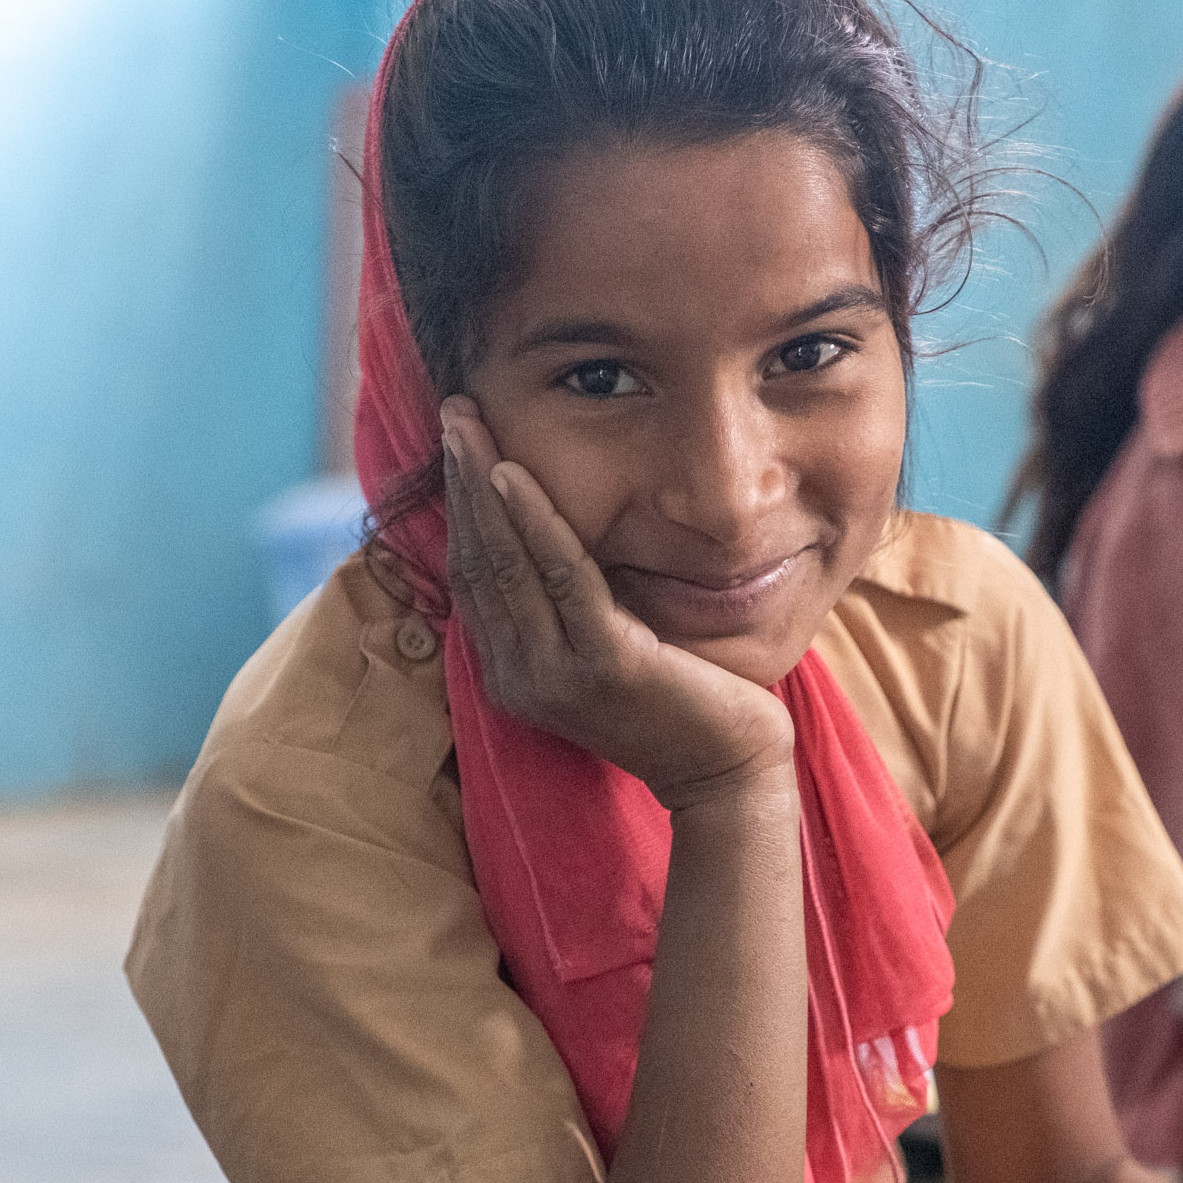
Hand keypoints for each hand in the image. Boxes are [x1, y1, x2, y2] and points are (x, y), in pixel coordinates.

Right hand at [442, 398, 793, 808]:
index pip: (473, 576)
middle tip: (454, 411)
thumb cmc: (680, 702)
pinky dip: (536, 521)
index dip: (460, 507)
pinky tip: (515, 473)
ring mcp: (559, 674)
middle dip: (460, 481)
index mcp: (515, 672)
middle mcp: (521, 676)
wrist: (728, 772)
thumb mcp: (609, 650)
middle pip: (478, 560)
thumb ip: (573, 607)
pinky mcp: (607, 665)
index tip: (458, 443)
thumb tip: (554, 538)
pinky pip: (563, 578)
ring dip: (483, 486)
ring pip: (507, 562)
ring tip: (469, 422)